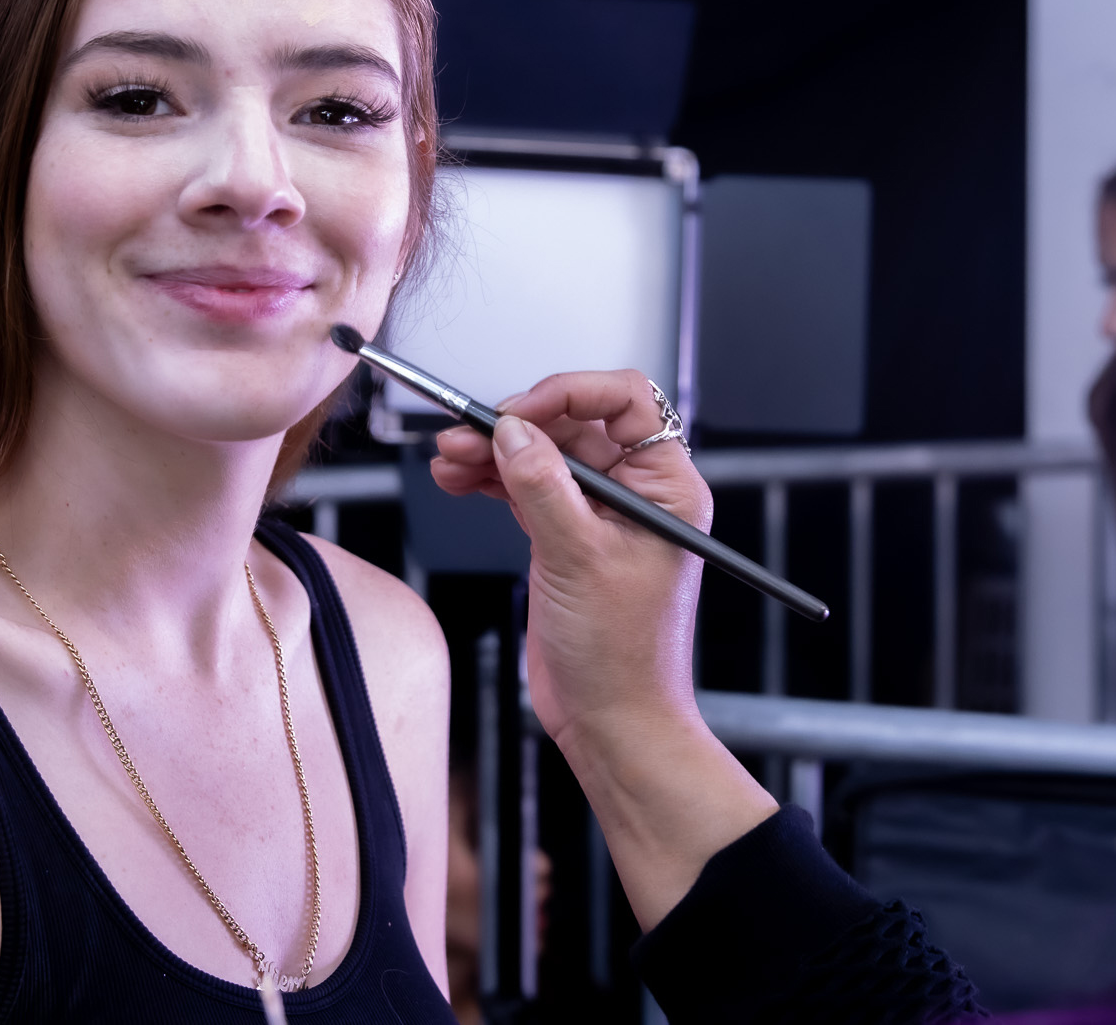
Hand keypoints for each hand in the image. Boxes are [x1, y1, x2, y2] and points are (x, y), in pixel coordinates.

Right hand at [431, 369, 706, 746]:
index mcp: (666, 486)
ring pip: (542, 456)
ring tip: (448, 460)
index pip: (627, 402)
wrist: (611, 721)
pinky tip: (458, 480)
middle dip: (516, 426)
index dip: (569, 394)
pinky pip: (526, 488)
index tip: (518, 413)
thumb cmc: (623, 654)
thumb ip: (542, 488)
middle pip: (574, 424)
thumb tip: (512, 432)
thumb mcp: (578, 558)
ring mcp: (599, 515)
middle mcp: (637, 494)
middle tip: (466, 435)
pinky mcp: (565, 537)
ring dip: (493, 453)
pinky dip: (490, 481)